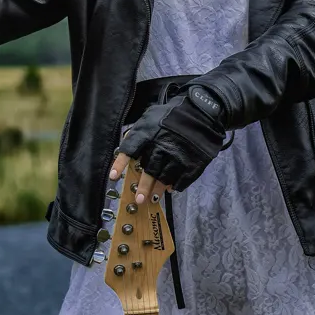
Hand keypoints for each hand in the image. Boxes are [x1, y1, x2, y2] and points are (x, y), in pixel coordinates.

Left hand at [110, 85, 228, 203]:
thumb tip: (127, 147)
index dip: (120, 164)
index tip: (113, 177)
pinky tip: (170, 189)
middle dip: (143, 187)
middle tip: (138, 200)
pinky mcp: (192, 164)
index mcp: (148, 134)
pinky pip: (181, 180)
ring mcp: (178, 157)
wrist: (201, 113)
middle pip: (149, 171)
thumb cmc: (171, 116)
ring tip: (152, 198)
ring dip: (157, 190)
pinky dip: (175, 186)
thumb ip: (138, 133)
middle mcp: (162, 147)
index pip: (129, 150)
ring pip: (164, 178)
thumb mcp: (150, 117)